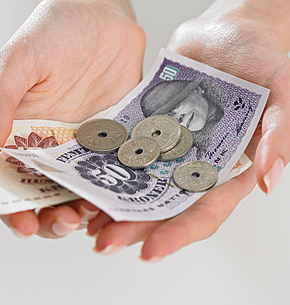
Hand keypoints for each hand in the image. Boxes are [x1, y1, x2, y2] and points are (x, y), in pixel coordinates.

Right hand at [0, 0, 144, 236]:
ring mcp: (84, 145)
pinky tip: (120, 197)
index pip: (10, 182)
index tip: (25, 224)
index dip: (13, 209)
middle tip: (63, 221)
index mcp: (20, 132)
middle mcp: (51, 145)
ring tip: (90, 213)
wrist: (101, 16)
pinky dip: (115, 189)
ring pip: (81, 191)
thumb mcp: (18, 61)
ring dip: (84, 209)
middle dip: (53, 218)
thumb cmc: (54, 31)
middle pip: (47, 196)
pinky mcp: (113, 138)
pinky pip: (114, 171)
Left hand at [86, 0, 289, 260]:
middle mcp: (195, 164)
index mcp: (228, 168)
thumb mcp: (282, 90)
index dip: (177, 233)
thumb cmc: (261, 60)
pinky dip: (107, 168)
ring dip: (114, 205)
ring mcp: (169, 148)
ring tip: (86, 221)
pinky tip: (86, 180)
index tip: (149, 251)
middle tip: (104, 242)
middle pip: (163, 206)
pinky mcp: (149, 128)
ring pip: (139, 184)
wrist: (227, 34)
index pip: (204, 211)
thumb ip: (280, 132)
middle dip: (133, 226)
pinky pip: (126, 152)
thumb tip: (271, 178)